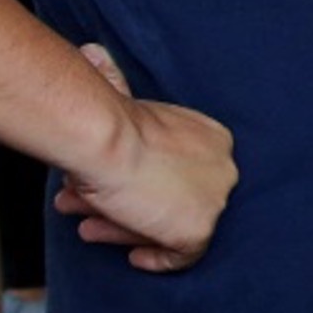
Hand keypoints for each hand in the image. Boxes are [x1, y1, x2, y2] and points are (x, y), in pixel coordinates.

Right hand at [54, 60, 234, 273]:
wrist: (105, 137)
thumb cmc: (105, 119)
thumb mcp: (120, 103)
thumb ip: (120, 93)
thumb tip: (92, 53)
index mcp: (212, 137)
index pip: (182, 171)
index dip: (144, 182)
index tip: (116, 188)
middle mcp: (224, 167)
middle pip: (175, 198)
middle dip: (129, 205)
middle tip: (88, 210)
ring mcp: (216, 200)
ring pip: (172, 225)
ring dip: (127, 228)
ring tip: (89, 227)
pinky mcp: (200, 229)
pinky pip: (184, 256)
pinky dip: (160, 259)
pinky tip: (138, 258)